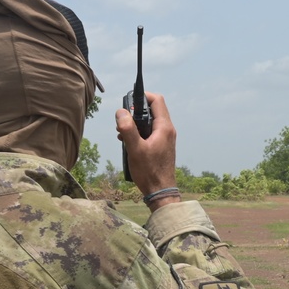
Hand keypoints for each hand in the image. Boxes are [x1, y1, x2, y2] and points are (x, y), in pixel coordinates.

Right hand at [116, 91, 178, 209]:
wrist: (160, 191)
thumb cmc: (149, 171)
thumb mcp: (135, 149)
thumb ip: (128, 129)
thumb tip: (121, 112)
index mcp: (164, 127)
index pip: (157, 101)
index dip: (142, 97)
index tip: (128, 102)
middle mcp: (168, 130)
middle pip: (152, 110)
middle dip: (135, 112)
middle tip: (122, 121)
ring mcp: (165, 139)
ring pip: (149, 122)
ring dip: (135, 124)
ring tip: (121, 133)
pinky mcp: (161, 146)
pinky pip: (150, 132)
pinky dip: (139, 133)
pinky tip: (127, 142)